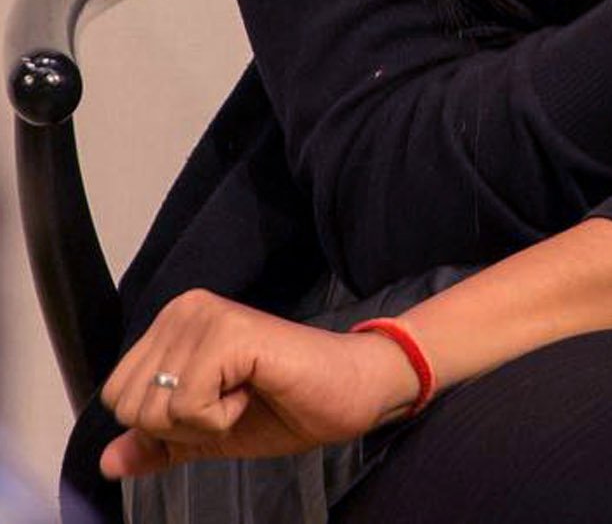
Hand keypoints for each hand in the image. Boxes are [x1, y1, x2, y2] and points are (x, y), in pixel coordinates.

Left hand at [98, 290, 419, 478]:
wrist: (348, 393)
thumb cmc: (284, 406)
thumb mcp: (207, 435)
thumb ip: (156, 445)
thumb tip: (106, 462)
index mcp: (172, 324)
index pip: (118, 396)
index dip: (164, 425)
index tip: (216, 404)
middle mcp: (183, 308)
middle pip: (128, 404)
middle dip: (179, 426)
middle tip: (231, 401)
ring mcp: (205, 316)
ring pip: (154, 408)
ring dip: (202, 423)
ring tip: (244, 393)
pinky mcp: (229, 333)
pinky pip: (187, 406)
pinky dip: (219, 419)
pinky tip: (254, 389)